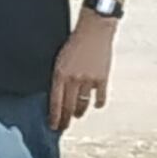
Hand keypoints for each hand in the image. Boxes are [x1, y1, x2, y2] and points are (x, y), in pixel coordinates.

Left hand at [47, 16, 115, 132]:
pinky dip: (97, 103)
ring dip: (80, 112)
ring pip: (83, 104)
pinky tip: (95, 105)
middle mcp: (73, 79)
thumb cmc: (74, 43)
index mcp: (59, 74)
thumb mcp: (59, 59)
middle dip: (65, 120)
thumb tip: (57, 95)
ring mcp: (89, 80)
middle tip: (64, 127)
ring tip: (77, 115)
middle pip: (69, 107)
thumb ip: (58, 77)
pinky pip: (99, 97)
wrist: (94, 30)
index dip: (54, 117)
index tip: (53, 126)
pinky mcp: (102, 78)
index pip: (55, 102)